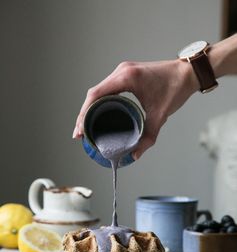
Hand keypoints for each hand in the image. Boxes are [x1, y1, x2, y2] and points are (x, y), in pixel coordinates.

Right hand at [73, 59, 198, 158]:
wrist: (187, 73)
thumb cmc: (175, 89)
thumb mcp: (160, 115)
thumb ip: (148, 137)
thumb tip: (134, 155)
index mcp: (126, 78)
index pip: (96, 95)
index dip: (84, 114)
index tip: (80, 131)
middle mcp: (121, 71)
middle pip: (93, 93)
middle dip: (84, 114)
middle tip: (79, 134)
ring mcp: (123, 71)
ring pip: (98, 90)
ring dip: (90, 108)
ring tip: (85, 126)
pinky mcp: (126, 74)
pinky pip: (107, 88)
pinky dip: (99, 101)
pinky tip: (97, 114)